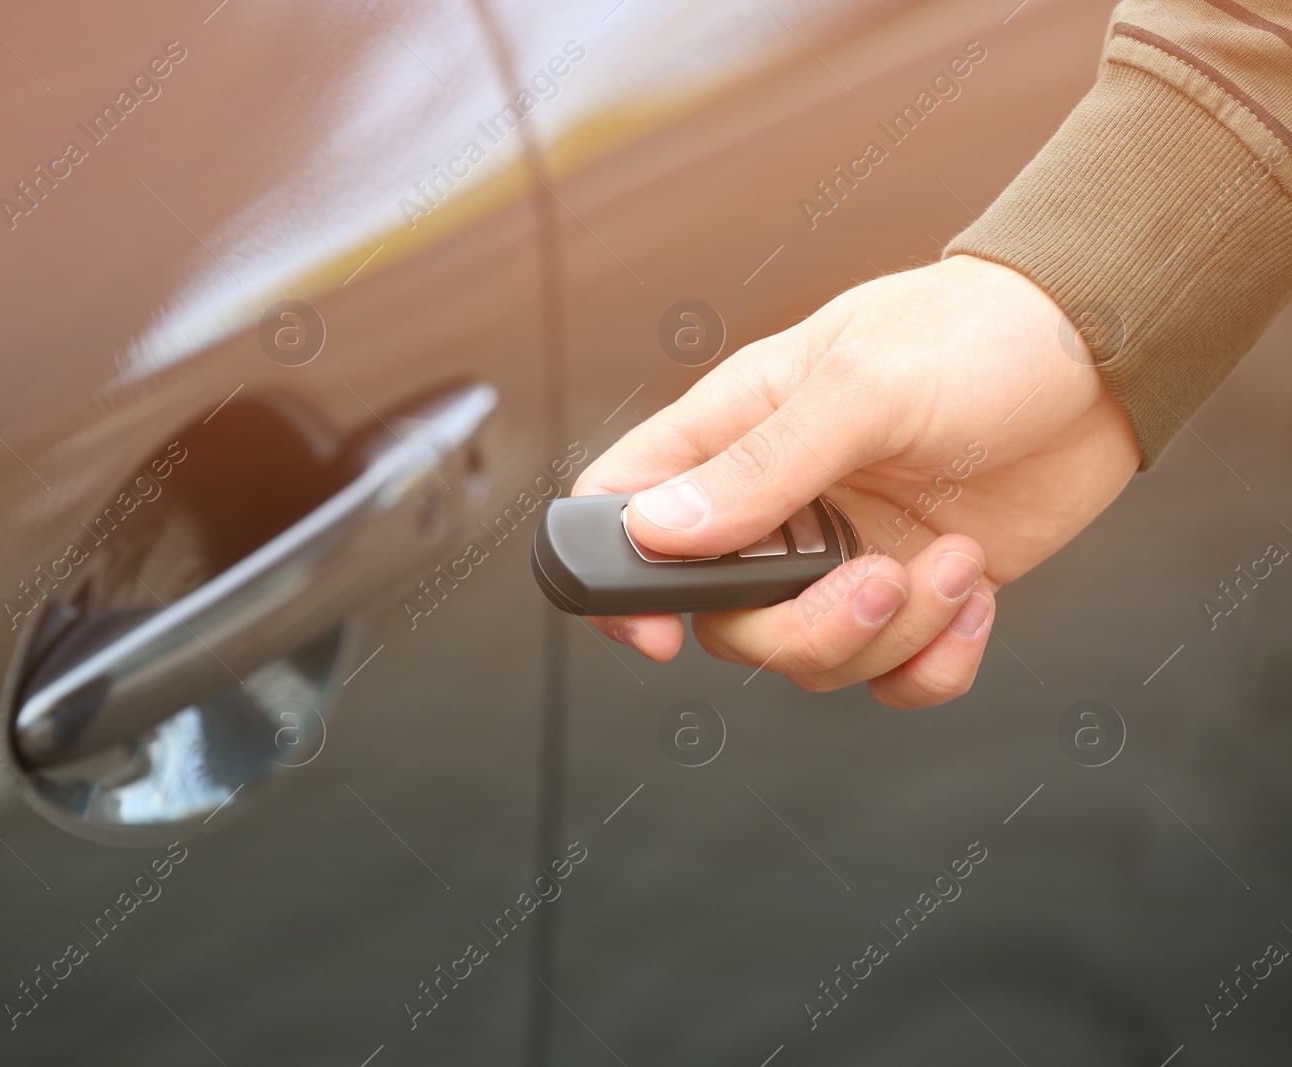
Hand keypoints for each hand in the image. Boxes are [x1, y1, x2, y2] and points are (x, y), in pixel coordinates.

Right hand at [573, 255, 1141, 707]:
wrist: (1105, 353)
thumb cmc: (976, 332)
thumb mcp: (863, 386)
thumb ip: (759, 465)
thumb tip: (656, 531)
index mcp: (732, 434)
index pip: (620, 512)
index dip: (616, 585)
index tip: (659, 635)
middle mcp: (776, 506)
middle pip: (724, 620)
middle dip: (803, 629)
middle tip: (875, 582)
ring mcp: (842, 555)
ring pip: (811, 657)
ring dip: (889, 635)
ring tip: (954, 565)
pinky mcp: (912, 591)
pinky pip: (891, 677)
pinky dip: (934, 661)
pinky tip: (974, 594)